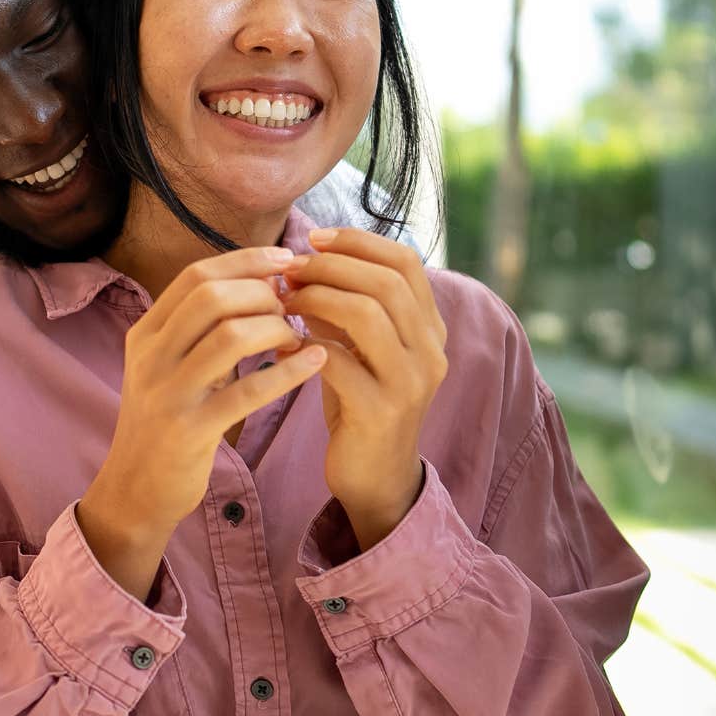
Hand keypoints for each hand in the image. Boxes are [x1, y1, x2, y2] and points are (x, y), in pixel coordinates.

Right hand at [80, 247, 329, 599]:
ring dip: (276, 328)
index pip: (196, 276)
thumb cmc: (166, 421)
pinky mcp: (189, 429)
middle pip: (211, 296)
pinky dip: (288, 372)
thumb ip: (202, 329)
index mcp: (145, 332)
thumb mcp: (170, 366)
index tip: (286, 260)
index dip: (246, 261)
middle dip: (262, 293)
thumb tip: (260, 284)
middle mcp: (151, 355)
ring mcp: (167, 392)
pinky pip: (247, 391)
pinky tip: (315, 362)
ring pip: (230, 335)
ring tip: (297, 336)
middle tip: (291, 305)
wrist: (135, 489)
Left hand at [282, 228, 447, 549]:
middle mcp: (431, 350)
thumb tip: (304, 261)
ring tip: (284, 300)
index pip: (406, 261)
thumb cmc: (360, 403)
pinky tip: (284, 343)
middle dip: (330, 266)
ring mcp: (410, 382)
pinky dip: (306, 344)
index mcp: (431, 327)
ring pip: (368, 313)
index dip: (358, 241)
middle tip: (289, 268)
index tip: (313, 238)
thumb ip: (345, 306)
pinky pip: (339, 361)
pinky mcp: (381, 411)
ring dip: (317, 298)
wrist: (374, 477)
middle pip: (386, 281)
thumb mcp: (360, 348)